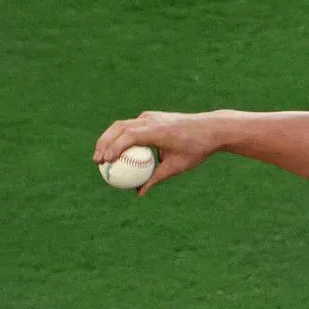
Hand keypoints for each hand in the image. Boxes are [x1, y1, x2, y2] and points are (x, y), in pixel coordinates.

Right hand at [93, 110, 223, 195]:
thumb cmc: (196, 149)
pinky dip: (121, 137)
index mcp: (156, 130)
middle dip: (104, 143)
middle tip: (97, 161)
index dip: (114, 148)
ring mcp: (150, 116)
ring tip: (102, 157)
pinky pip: (131, 126)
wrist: (211, 128)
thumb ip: (156, 178)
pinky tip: (117, 152)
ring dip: (109, 139)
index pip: (129, 136)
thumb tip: (139, 192)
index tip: (105, 162)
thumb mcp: (177, 166)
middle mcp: (150, 120)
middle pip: (118, 128)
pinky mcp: (151, 117)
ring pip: (122, 125)